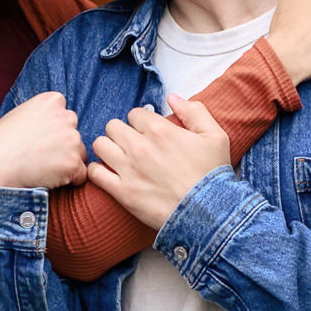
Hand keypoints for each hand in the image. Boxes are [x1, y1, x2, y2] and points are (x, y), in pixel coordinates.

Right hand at [0, 92, 88, 188]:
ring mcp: (72, 140)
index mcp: (51, 101)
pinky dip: (69, 181)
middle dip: (62, 146)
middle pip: (73, 134)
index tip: (38, 141)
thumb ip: (36, 116)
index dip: (52, 131)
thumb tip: (42, 124)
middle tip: (40, 158)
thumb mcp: (15, 116)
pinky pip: (80, 175)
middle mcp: (66, 116)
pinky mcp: (74, 163)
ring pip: (79, 155)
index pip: (63, 115)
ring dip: (66, 164)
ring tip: (41, 170)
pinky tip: (48, 180)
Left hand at [88, 96, 230, 229]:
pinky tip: (109, 173)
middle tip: (131, 144)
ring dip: (107, 148)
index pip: (135, 113)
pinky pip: (95, 172)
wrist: (209, 214)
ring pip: (99, 144)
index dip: (141, 121)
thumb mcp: (215, 135)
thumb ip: (194, 111)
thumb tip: (171, 97)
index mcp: (160, 129)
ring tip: (117, 156)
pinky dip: (98, 170)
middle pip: (113, 126)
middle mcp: (140, 146)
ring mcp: (128, 169)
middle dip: (121, 132)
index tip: (147, 133)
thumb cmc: (212, 175)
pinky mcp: (122, 192)